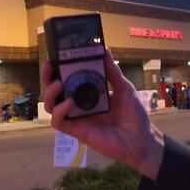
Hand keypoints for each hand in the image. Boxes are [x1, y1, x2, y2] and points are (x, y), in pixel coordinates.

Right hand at [41, 50, 164, 179]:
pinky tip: (70, 104)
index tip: (55, 56)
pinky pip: (59, 122)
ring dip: (50, 94)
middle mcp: (79, 104)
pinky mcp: (77, 131)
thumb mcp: (124, 88)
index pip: (68, 79)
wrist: (141, 139)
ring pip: (52, 106)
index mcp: (89, 93)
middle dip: (48, 78)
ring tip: (58, 85)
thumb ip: (112, 71)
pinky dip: (60, 112)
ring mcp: (77, 118)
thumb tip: (103, 50)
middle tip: (48, 66)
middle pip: (55, 91)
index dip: (58, 69)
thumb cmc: (134, 115)